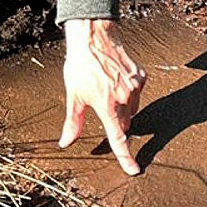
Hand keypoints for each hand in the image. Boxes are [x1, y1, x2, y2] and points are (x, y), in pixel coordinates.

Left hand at [58, 18, 145, 174]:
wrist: (94, 36)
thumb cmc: (80, 65)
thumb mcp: (73, 95)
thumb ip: (73, 122)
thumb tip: (66, 142)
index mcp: (107, 106)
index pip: (118, 138)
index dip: (126, 157)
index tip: (134, 170)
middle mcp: (125, 98)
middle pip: (124, 123)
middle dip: (114, 122)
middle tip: (100, 106)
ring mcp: (135, 86)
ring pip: (132, 109)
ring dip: (122, 108)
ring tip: (105, 89)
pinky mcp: (141, 76)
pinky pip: (137, 94)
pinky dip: (128, 93)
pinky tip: (115, 81)